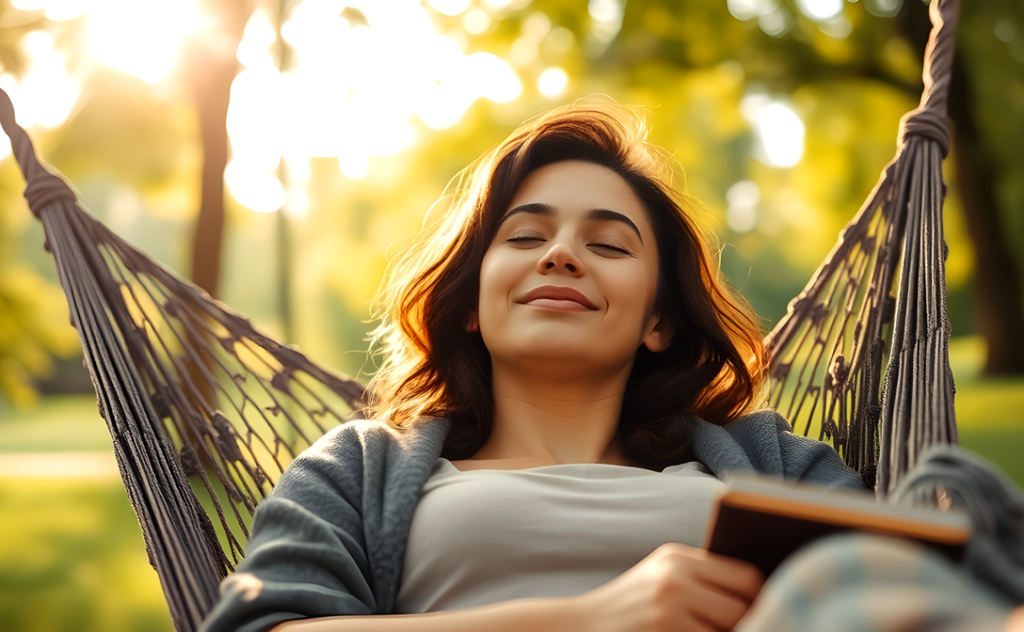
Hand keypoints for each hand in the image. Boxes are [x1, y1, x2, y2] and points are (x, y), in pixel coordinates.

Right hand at [570, 542, 763, 631]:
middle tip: (754, 627)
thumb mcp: (661, 578)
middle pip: (742, 607)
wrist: (578, 627)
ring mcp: (666, 610)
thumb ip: (702, 579)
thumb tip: (761, 596)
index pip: (745, 577)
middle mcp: (673, 579)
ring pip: (728, 631)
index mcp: (677, 557)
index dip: (762, 599)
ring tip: (728, 631)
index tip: (766, 612)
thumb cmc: (630, 607)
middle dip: (750, 624)